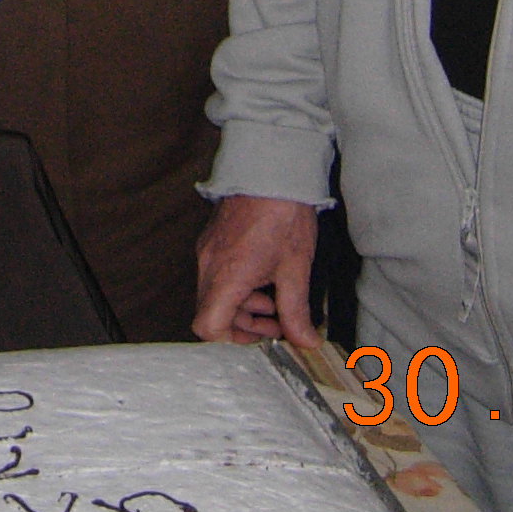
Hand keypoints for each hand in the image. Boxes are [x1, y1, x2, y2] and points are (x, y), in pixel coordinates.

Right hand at [192, 195, 321, 346]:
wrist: (272, 169)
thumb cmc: (283, 214)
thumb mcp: (295, 269)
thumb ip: (296, 311)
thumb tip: (305, 341)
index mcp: (226, 276)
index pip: (207, 327)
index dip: (230, 342)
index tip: (258, 341)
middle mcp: (209, 266)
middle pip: (212, 313)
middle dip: (243, 326)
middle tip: (275, 327)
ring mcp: (208, 252)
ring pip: (216, 295)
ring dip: (243, 307)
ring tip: (277, 303)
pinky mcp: (213, 241)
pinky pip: (217, 276)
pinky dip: (239, 288)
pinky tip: (266, 280)